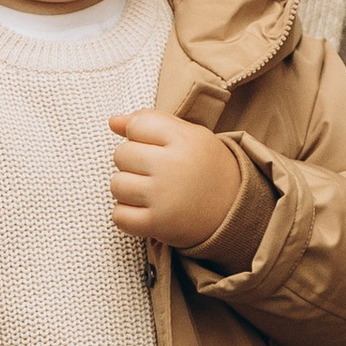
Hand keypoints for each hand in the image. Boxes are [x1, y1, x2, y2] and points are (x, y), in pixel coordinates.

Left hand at [110, 112, 244, 250]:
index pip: (137, 124)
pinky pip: (119, 216)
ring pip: (116, 185)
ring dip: (127, 188)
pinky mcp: (157, 224)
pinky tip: (145, 208)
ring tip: (149, 189)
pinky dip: (126, 214)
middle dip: (132, 161)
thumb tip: (112, 121)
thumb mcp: (187, 135)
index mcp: (185, 139)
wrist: (232, 208)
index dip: (139, 134)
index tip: (156, 145)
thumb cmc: (204, 166)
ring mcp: (164, 196)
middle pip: (121, 154)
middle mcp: (173, 166)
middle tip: (154, 170)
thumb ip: (150, 122)